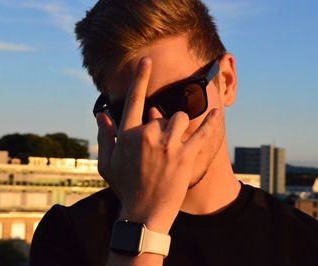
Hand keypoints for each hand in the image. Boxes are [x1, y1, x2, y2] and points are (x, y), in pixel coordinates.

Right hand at [96, 57, 218, 233]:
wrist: (143, 213)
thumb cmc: (125, 188)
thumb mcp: (107, 164)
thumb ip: (105, 137)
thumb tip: (100, 115)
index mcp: (128, 135)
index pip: (134, 100)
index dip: (140, 78)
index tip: (146, 61)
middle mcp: (147, 135)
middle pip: (161, 113)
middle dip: (162, 125)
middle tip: (160, 146)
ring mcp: (168, 145)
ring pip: (180, 119)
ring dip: (179, 128)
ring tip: (174, 144)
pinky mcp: (185, 156)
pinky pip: (201, 134)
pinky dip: (210, 123)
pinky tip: (217, 113)